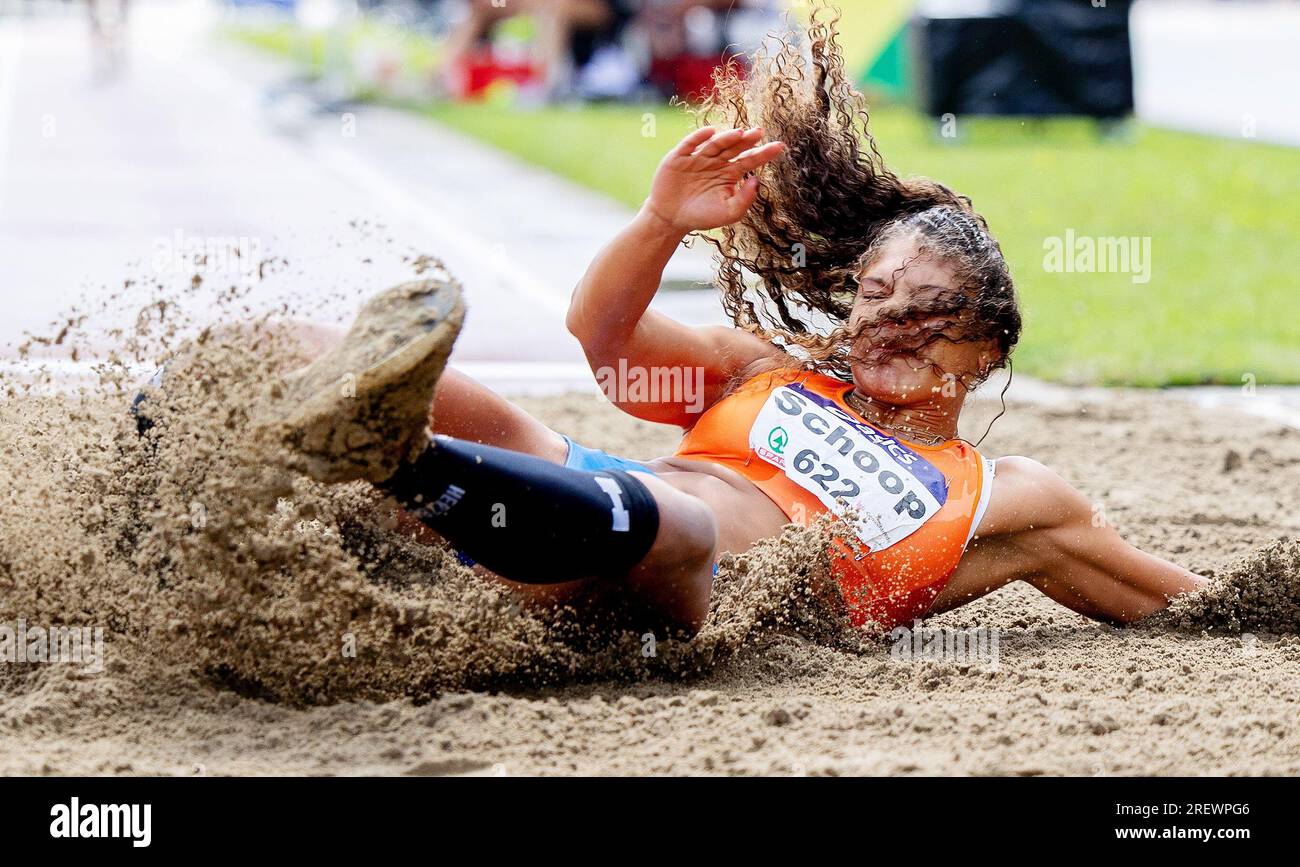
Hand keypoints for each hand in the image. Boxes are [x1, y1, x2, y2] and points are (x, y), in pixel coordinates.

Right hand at [644, 126, 785, 233]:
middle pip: (735, 147)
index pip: (750, 159)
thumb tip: (757, 179)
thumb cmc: (702, 216)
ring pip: (715, 144)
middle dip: (747, 139)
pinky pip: (690, 144)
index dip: (764, 152)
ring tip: (739, 134)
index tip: (780, 146)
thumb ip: (745, 199)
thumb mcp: (729, 213)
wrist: (671, 219)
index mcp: (730, 173)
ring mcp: (698, 157)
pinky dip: (699, 137)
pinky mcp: (679, 157)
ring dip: (727, 138)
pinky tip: (710, 132)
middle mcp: (716, 162)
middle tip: (759, 132)